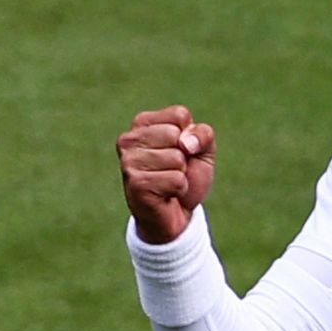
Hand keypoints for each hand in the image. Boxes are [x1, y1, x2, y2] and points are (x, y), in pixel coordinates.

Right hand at [116, 105, 215, 243]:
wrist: (177, 215)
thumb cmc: (186, 176)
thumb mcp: (203, 150)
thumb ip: (203, 134)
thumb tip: (185, 143)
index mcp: (142, 123)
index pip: (179, 115)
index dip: (190, 136)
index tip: (179, 151)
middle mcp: (129, 139)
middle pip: (176, 135)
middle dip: (184, 157)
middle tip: (172, 170)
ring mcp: (129, 162)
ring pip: (176, 158)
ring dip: (181, 175)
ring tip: (167, 182)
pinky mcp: (136, 184)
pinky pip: (176, 180)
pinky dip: (179, 190)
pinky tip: (165, 195)